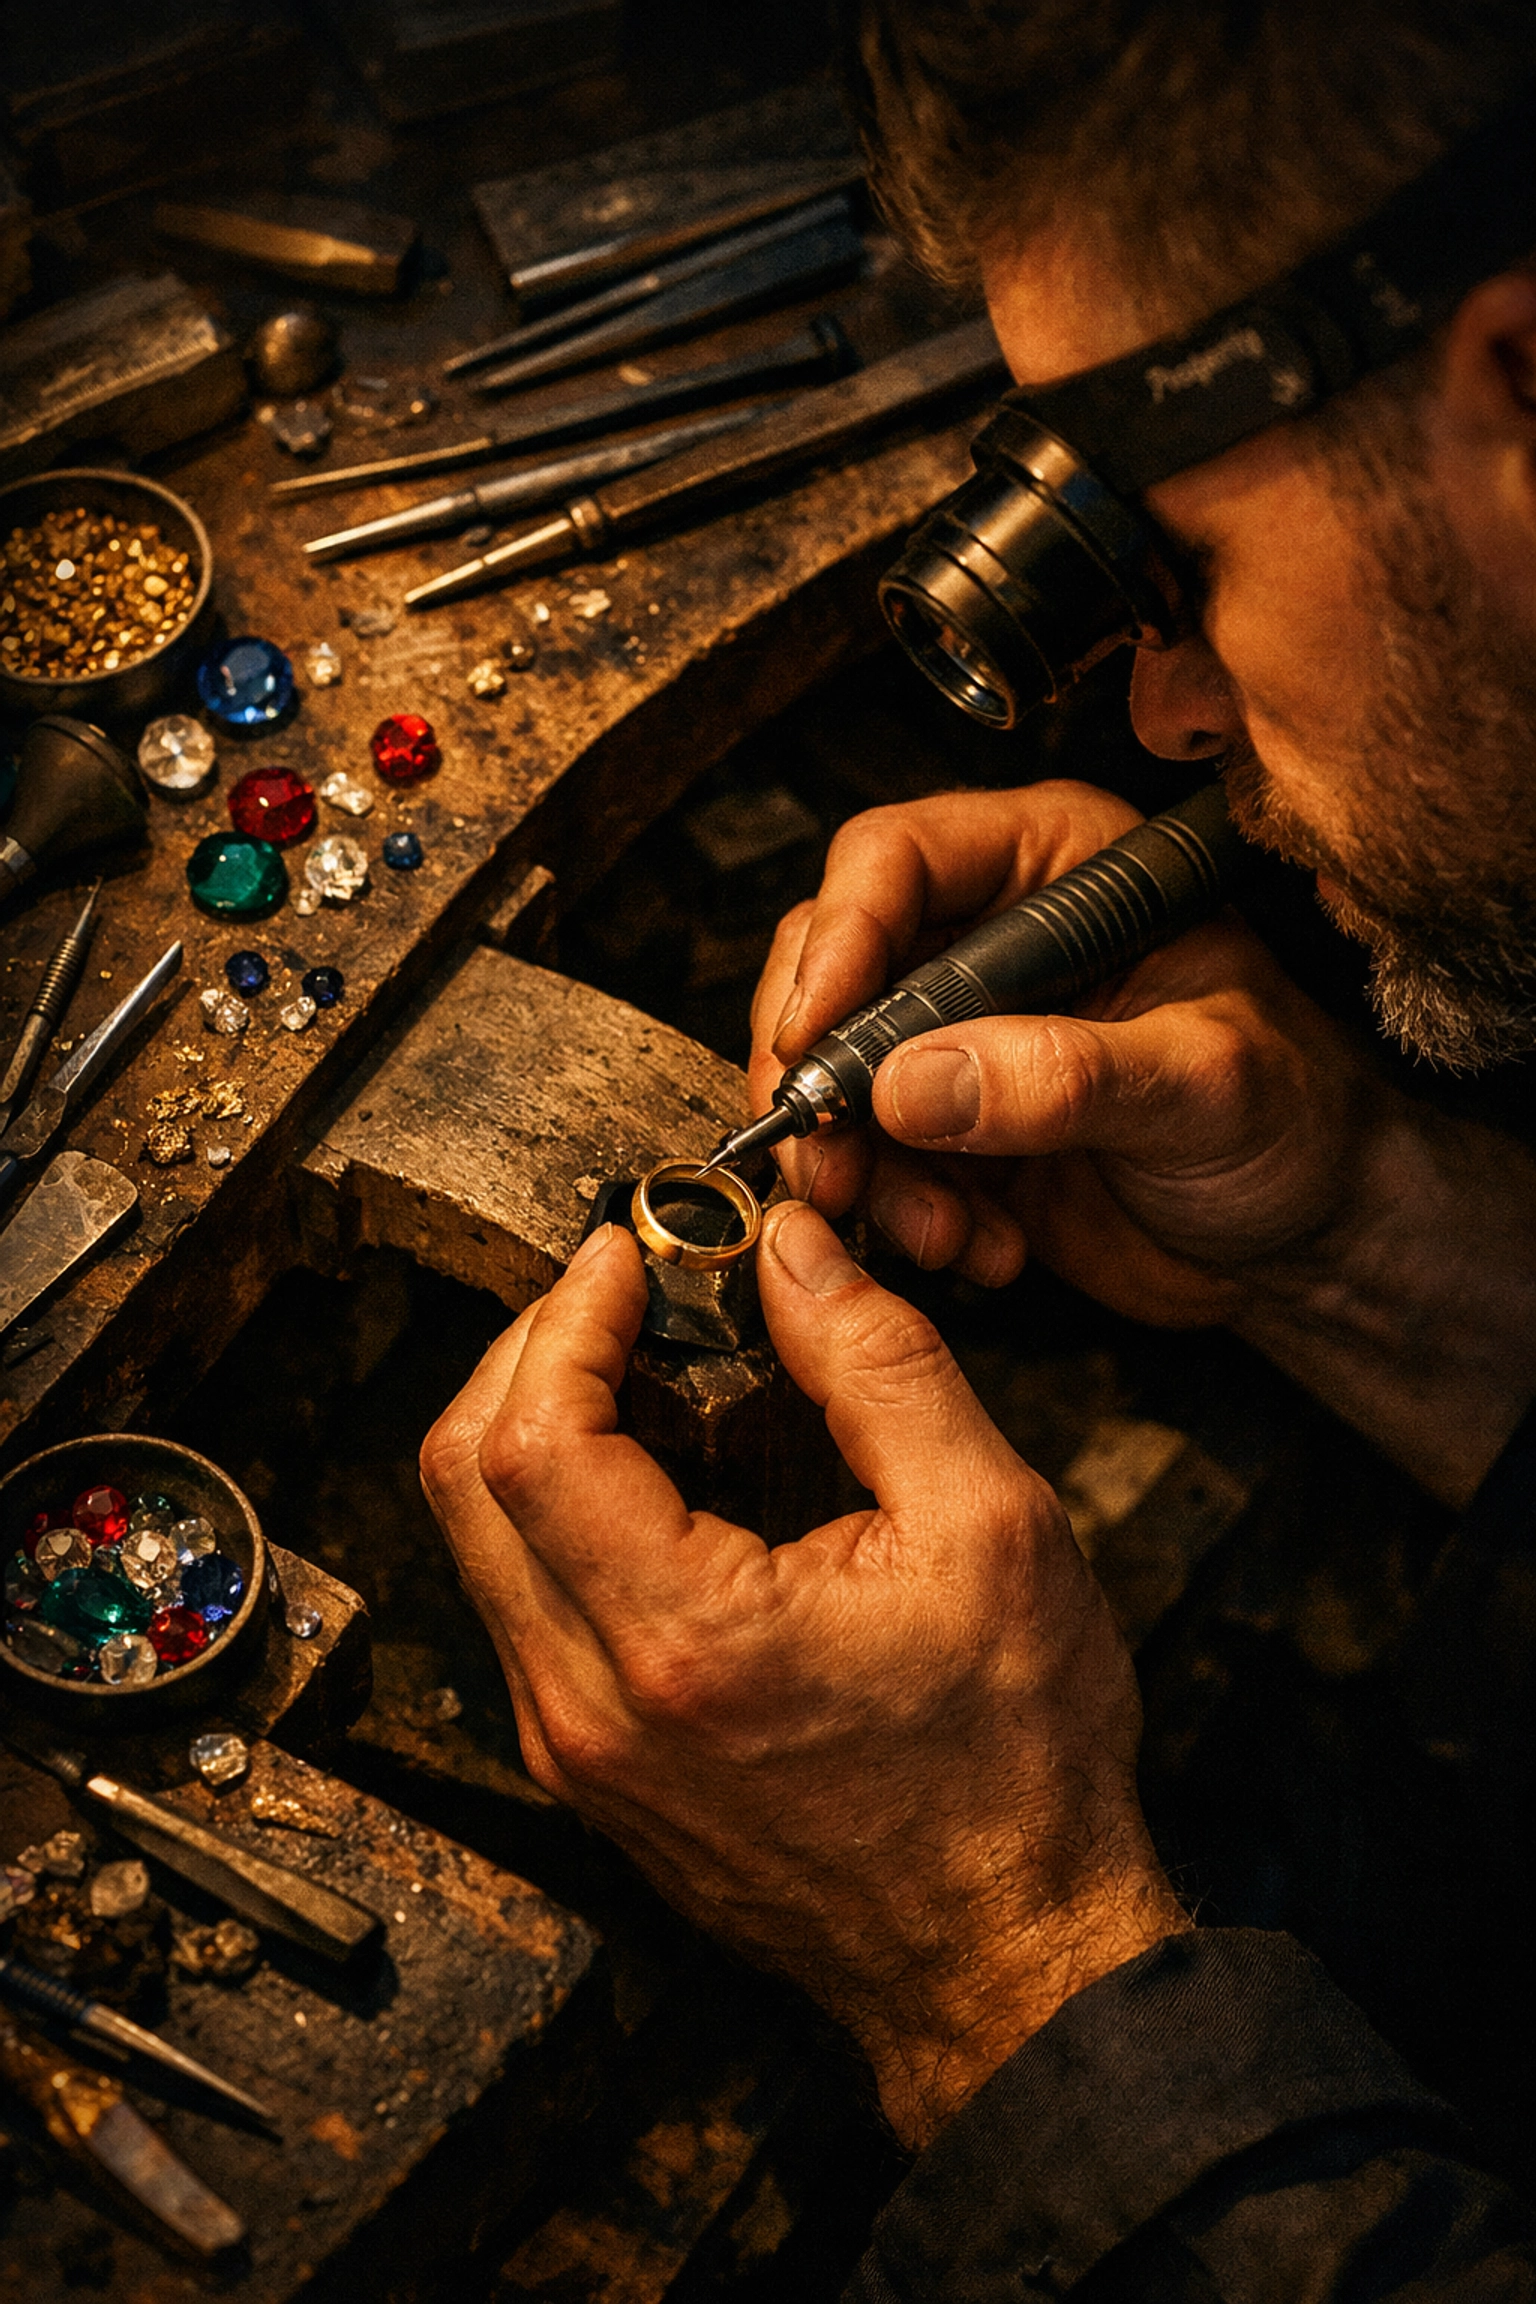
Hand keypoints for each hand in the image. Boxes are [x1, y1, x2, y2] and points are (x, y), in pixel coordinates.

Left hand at [421, 1203, 1185, 2151]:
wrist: (1009, 1959)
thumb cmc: (1016, 1770)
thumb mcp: (989, 1526)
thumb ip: (879, 1363)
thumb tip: (798, 1253)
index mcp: (680, 1644)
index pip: (527, 1439)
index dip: (564, 1314)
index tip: (626, 1253)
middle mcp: (592, 1709)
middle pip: (462, 1478)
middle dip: (531, 1350)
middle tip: (625, 1292)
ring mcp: (578, 1750)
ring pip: (480, 1542)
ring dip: (539, 1424)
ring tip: (650, 1365)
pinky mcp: (592, 1768)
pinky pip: (524, 1603)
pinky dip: (562, 1508)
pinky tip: (664, 1470)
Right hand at [751, 778, 1371, 1324]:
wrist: (1310, 1238)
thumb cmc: (1297, 1122)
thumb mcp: (1204, 1085)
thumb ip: (1067, 1076)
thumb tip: (914, 1082)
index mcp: (1060, 869)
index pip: (897, 858)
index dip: (839, 941)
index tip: (812, 1040)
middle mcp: (991, 938)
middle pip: (831, 962)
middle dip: (817, 1072)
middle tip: (829, 1157)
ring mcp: (959, 1037)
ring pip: (830, 1070)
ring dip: (855, 1163)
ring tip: (935, 1230)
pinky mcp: (946, 1129)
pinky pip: (864, 1158)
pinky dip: (893, 1214)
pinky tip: (974, 1250)